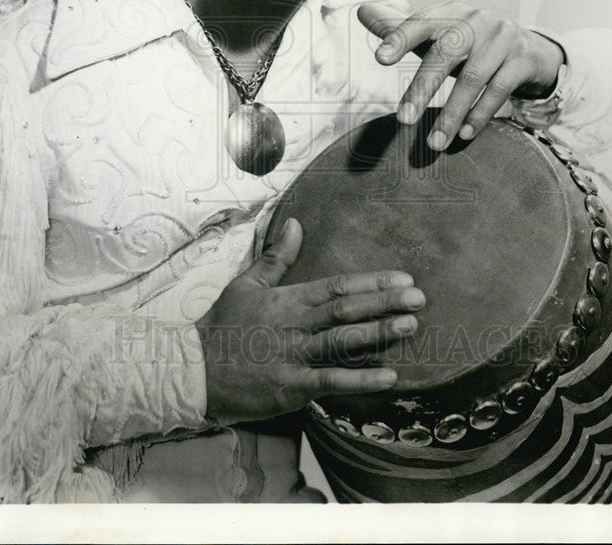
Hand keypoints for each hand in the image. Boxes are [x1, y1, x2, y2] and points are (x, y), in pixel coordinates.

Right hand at [195, 218, 424, 424]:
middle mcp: (295, 326)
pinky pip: (329, 383)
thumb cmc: (222, 326)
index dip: (372, 282)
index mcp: (288, 300)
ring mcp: (293, 357)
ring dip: (378, 335)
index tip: (403, 279)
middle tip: (419, 299)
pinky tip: (389, 377)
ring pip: (342, 343)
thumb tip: (296, 223)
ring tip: (410, 327)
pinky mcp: (289, 388)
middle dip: (384, 303)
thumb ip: (276, 257)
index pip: (337, 286)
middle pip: (346, 311)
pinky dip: (359, 379)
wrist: (192, 370)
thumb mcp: (246, 284)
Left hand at [358, 0, 563, 150]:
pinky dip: (480, 114)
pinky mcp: (522, 60)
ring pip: (474, 77)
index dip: (400, 37)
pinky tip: (464, 135)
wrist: (531, 50)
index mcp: (449, 13)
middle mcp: (476, 21)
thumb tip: (361, 12)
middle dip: (422, 88)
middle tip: (403, 120)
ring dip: (451, 113)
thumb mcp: (438, 35)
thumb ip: (400, 29)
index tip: (380, 59)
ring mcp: (502, 39)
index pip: (421, 22)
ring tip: (434, 143)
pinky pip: (499, 89)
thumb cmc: (470, 45)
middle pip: (445, 53)